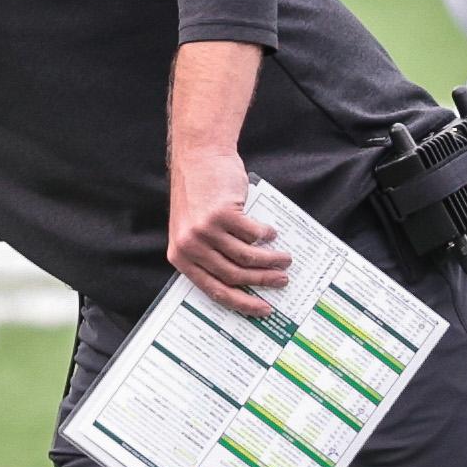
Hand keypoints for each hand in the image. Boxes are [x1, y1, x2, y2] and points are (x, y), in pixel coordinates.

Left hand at [169, 149, 291, 317]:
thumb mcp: (193, 230)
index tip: (262, 309)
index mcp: (181, 257)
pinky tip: (272, 233)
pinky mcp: (222, 215)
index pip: (214, 290)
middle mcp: (191, 246)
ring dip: (270, 260)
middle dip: (262, 281)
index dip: (242, 302)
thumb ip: (211, 253)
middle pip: (234, 275)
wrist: (199, 157)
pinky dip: (266, 235)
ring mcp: (205, 231)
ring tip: (284, 259)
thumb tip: (247, 279)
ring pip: (246, 256)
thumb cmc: (198, 195)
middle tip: (282, 281)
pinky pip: (252, 233)